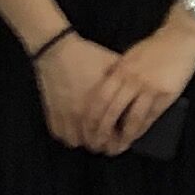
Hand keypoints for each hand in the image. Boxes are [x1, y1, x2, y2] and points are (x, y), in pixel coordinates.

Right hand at [35, 33, 121, 152]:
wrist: (57, 49)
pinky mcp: (52, 113)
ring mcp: (64, 116)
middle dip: (104, 144)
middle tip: (111, 141)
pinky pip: (60, 135)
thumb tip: (143, 90)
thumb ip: (128, 81)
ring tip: (94, 136)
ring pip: (77, 142)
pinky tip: (77, 130)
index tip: (125, 139)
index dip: (121, 141)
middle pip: (94, 144)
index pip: (112, 136)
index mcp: (100, 106)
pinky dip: (69, 135)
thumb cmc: (88, 56)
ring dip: (86, 141)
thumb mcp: (114, 66)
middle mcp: (81, 115)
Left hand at [87, 15, 194, 151]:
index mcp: (119, 70)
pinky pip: (150, 117)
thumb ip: (118, 74)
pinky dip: (140, 130)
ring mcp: (149, 88)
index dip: (91, 118)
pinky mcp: (165, 94)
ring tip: (116, 148)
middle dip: (102, 132)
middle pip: (111, 111)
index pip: (99, 99)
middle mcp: (131, 80)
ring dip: (122, 137)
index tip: (86, 131)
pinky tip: (134, 138)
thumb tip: (107, 94)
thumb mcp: (129, 57)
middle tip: (97, 146)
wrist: (180, 36)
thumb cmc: (155, 47)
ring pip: (131, 118)